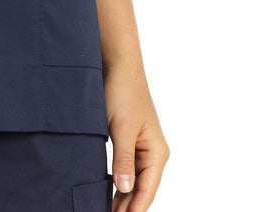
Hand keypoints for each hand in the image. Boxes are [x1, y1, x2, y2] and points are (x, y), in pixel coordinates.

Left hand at [104, 62, 169, 211]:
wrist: (118, 67)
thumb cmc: (122, 93)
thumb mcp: (121, 128)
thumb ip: (124, 159)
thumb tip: (126, 189)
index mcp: (157, 152)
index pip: (147, 190)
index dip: (134, 209)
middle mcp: (153, 153)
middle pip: (141, 188)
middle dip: (127, 206)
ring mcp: (142, 147)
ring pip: (133, 180)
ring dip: (122, 195)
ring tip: (106, 209)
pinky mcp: (130, 140)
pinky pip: (127, 167)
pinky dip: (119, 180)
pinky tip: (109, 190)